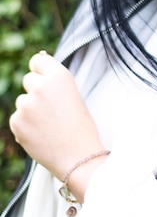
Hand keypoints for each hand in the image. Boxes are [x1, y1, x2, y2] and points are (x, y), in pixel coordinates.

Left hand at [10, 51, 105, 198]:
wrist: (78, 156)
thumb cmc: (80, 125)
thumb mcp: (72, 93)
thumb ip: (54, 81)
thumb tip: (37, 65)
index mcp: (59, 76)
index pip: (38, 60)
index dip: (41, 71)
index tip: (44, 79)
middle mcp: (41, 86)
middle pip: (28, 79)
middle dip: (35, 90)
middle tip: (50, 107)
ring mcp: (26, 104)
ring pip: (22, 100)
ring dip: (30, 109)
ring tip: (48, 124)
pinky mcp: (16, 122)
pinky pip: (17, 118)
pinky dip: (25, 125)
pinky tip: (41, 133)